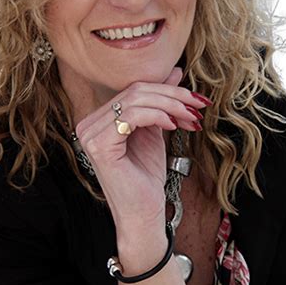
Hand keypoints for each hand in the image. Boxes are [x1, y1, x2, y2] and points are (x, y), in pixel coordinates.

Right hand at [74, 67, 209, 232]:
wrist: (143, 213)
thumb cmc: (146, 177)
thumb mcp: (156, 132)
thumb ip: (160, 103)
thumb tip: (174, 71)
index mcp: (98, 119)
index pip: (134, 90)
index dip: (168, 90)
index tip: (196, 100)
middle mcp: (88, 123)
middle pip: (135, 91)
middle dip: (173, 96)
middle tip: (198, 106)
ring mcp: (89, 134)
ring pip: (136, 100)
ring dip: (171, 105)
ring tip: (191, 118)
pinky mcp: (98, 145)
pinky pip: (132, 116)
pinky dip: (158, 115)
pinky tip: (173, 125)